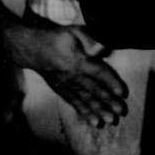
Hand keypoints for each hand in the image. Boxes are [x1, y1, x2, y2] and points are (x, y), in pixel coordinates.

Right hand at [3, 20, 128, 127]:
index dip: (111, 82)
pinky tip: (95, 122)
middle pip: (94, 90)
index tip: (122, 92)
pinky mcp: (63, 91)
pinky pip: (75, 104)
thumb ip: (90, 38)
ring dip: (99, 111)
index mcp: (79, 61)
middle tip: (120, 112)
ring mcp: (68, 86)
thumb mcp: (74, 31)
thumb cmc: (57, 38)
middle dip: (108, 102)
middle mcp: (74, 77)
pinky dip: (85, 114)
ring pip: (86, 100)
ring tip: (110, 121)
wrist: (32, 49)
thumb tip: (102, 48)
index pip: (98, 73)